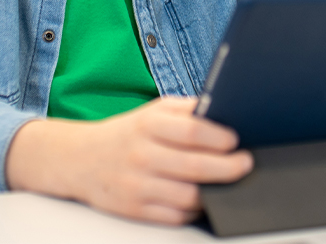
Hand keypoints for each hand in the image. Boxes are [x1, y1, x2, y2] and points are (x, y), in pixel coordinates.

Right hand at [6, 97, 251, 224]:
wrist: (80, 160)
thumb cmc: (128, 133)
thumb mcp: (154, 111)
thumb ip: (188, 110)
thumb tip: (226, 113)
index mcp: (148, 125)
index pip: (191, 131)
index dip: (219, 137)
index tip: (236, 140)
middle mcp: (141, 155)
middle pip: (195, 167)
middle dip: (229, 168)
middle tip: (245, 164)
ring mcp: (136, 186)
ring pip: (188, 196)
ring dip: (215, 192)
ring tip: (228, 183)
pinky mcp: (134, 210)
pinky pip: (175, 217)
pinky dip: (195, 211)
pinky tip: (204, 199)